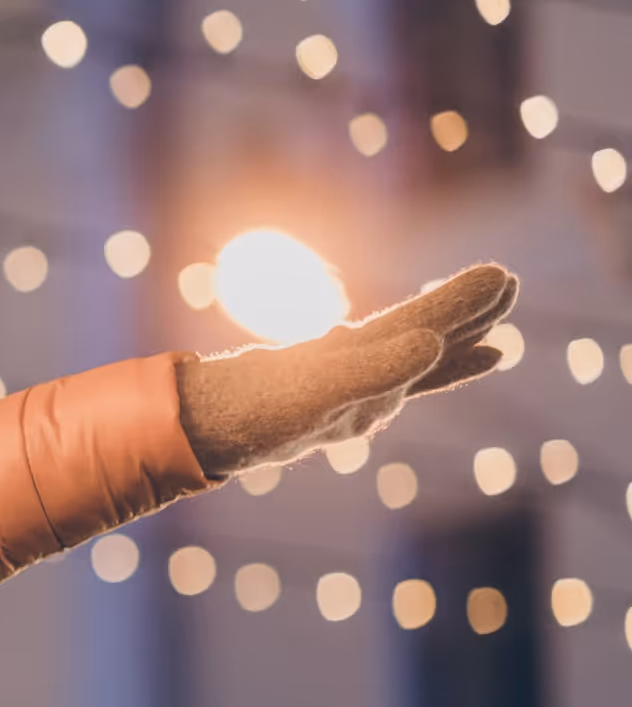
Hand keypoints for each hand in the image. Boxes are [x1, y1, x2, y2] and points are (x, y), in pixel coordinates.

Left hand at [175, 262, 515, 477]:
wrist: (199, 430)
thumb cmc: (253, 412)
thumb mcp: (318, 392)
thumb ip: (374, 368)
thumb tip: (430, 342)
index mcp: (360, 352)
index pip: (422, 319)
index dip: (459, 302)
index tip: (499, 276)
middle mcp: (359, 364)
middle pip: (424, 330)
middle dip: (465, 313)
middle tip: (506, 283)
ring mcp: (351, 386)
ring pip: (413, 359)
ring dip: (452, 346)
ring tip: (496, 338)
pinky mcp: (338, 409)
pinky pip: (391, 390)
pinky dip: (418, 381)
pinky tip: (423, 379)